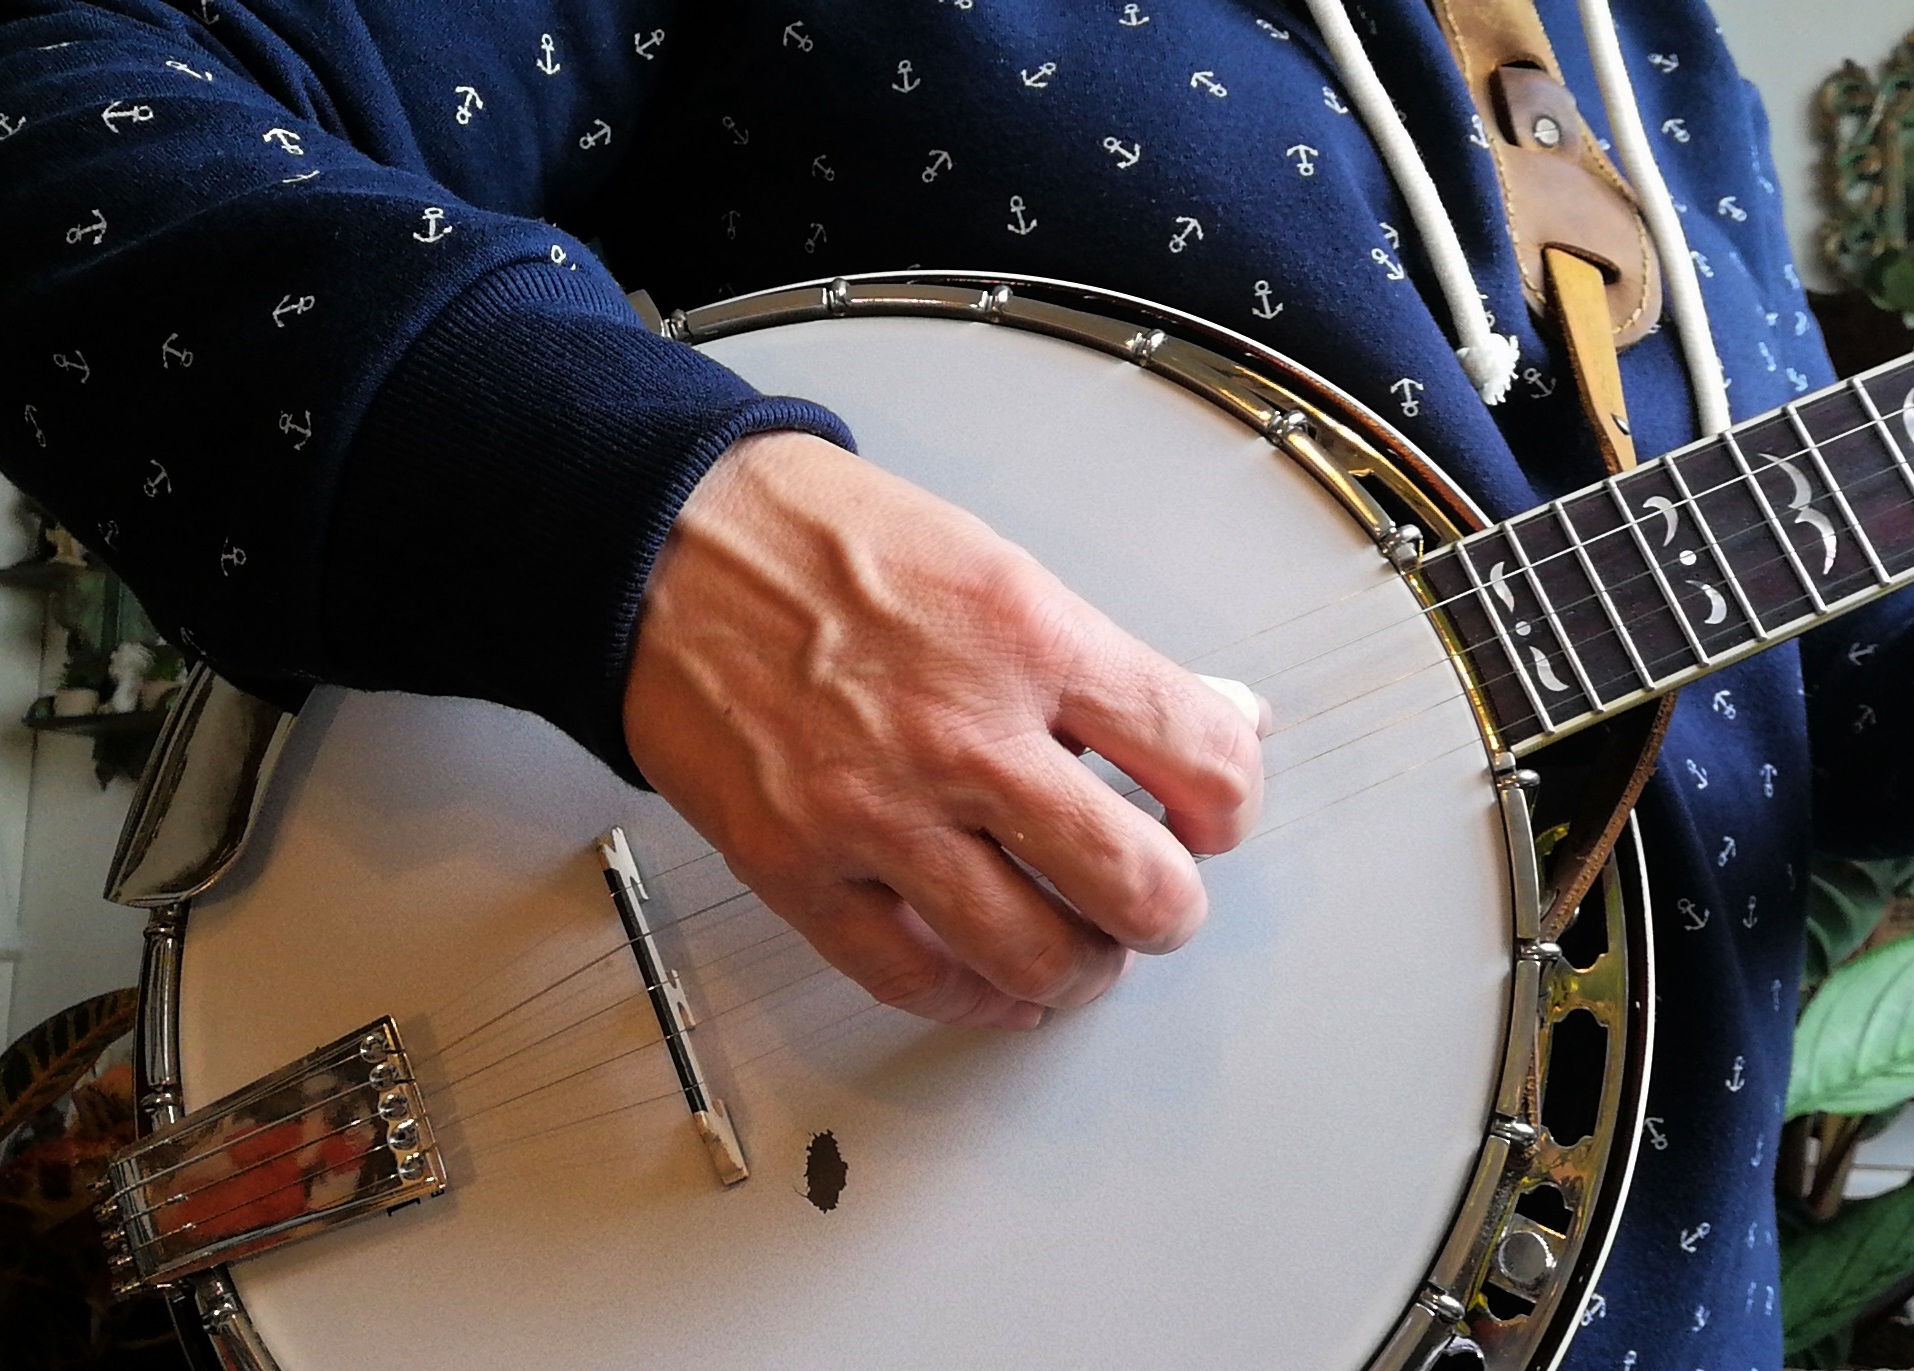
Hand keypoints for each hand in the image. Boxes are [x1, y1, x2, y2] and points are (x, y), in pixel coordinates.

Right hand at [623, 432, 1263, 1028]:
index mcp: (1032, 640)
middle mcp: (964, 735)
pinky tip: (1000, 981)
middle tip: (1159, 901)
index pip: (1203, 759)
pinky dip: (979, 998)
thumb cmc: (832, 548)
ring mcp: (877, 814)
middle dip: (1169, 910)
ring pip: (1036, 955)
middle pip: (1136, 885)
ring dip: (1085, 970)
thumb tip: (1228, 720)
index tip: (1213, 816)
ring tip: (1086, 951)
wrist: (667, 548)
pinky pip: (916, 979)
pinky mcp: (798, 871)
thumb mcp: (1005, 570)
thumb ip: (1113, 666)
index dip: (1230, 806)